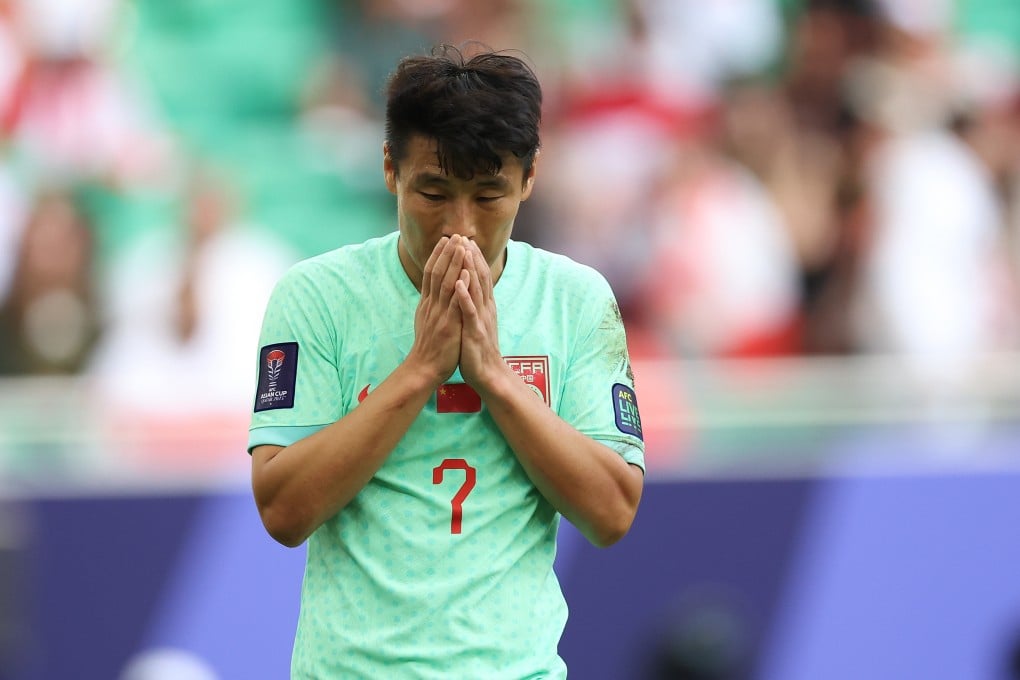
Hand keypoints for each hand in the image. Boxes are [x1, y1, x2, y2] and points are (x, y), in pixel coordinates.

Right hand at [408, 235, 470, 383]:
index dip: (438, 255)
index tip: (446, 240)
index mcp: (427, 304)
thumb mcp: (426, 321)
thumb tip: (431, 292)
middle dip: (447, 253)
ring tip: (462, 245)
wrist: (423, 369)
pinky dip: (460, 285)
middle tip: (456, 234)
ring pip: (446, 283)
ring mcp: (439, 314)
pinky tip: (465, 272)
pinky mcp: (448, 325)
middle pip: (437, 272)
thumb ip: (430, 306)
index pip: (431, 273)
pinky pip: (454, 302)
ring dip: (454, 263)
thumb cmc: (428, 348)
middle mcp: (431, 305)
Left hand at [455, 240, 502, 388]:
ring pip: (476, 289)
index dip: (474, 258)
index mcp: (484, 306)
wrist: (488, 374)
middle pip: (480, 277)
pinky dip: (465, 296)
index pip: (480, 277)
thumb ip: (475, 305)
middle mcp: (485, 308)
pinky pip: (469, 311)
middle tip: (465, 237)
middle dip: (472, 257)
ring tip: (464, 251)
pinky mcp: (475, 331)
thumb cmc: (478, 349)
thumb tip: (470, 290)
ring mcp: (481, 319)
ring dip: (470, 269)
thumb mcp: (477, 321)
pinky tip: (459, 283)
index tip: (467, 241)